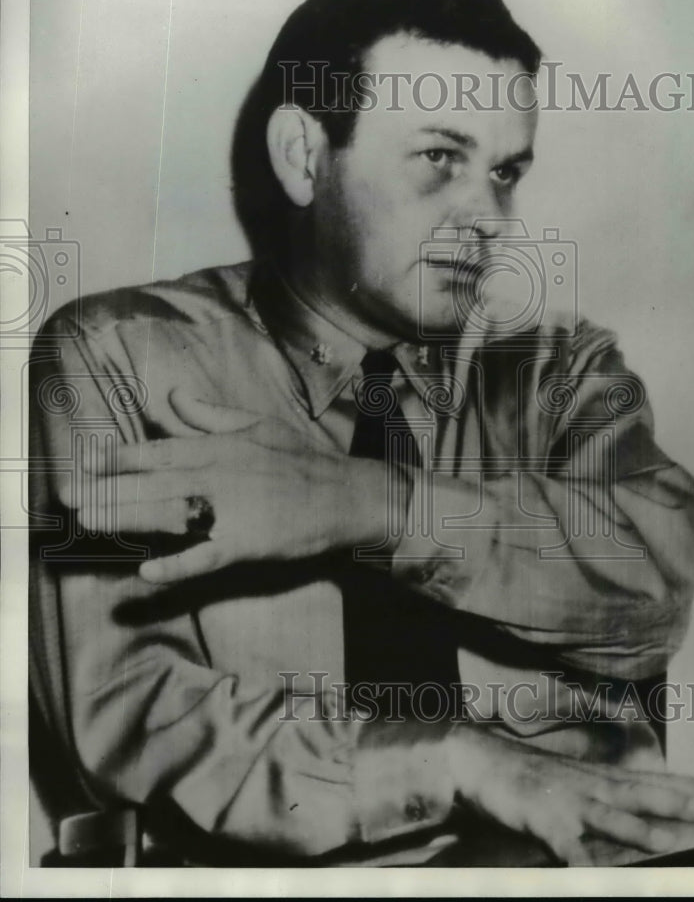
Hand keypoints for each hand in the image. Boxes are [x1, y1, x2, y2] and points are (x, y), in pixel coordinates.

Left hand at [62, 390, 391, 581]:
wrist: (346, 495)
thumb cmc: (302, 459)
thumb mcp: (256, 425)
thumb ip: (209, 414)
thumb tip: (172, 395)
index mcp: (220, 446)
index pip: (159, 450)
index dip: (120, 458)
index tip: (86, 463)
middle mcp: (220, 474)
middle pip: (154, 483)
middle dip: (109, 490)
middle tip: (71, 499)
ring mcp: (233, 509)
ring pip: (169, 515)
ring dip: (128, 520)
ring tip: (92, 524)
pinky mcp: (248, 542)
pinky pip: (206, 556)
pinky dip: (178, 566)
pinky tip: (148, 573)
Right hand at [447, 725, 693, 864]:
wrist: (478, 758)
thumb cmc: (524, 774)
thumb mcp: (567, 778)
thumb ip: (596, 789)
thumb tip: (623, 797)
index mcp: (592, 777)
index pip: (641, 780)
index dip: (677, 786)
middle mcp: (585, 785)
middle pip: (635, 793)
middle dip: (672, 801)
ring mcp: (564, 801)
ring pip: (606, 816)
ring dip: (635, 828)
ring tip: (665, 840)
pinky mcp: (541, 818)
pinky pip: (564, 845)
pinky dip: (577, 859)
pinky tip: (588, 874)